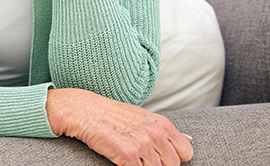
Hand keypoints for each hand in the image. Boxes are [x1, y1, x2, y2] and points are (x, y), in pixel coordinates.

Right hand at [47, 88, 193, 165]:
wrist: (81, 110)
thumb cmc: (110, 115)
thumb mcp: (142, 118)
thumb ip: (164, 131)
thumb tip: (188, 141)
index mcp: (162, 124)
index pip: (186, 153)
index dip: (172, 158)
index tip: (157, 156)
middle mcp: (156, 133)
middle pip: (173, 165)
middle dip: (158, 165)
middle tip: (138, 157)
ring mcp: (143, 143)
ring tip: (127, 157)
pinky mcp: (128, 154)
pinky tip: (119, 160)